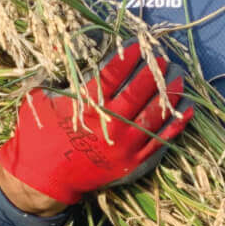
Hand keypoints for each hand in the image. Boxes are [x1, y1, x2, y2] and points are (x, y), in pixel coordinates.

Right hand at [0, 41, 192, 205]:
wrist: (41, 182)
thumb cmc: (38, 137)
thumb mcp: (39, 100)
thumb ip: (55, 75)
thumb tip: (63, 45)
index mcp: (87, 106)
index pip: (113, 74)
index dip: (128, 57)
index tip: (139, 43)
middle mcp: (110, 124)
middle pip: (139, 91)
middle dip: (153, 71)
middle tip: (162, 56)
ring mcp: (124, 145)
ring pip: (154, 115)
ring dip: (169, 94)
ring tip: (178, 77)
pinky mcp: (132, 163)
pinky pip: (159, 141)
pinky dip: (175, 125)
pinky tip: (186, 109)